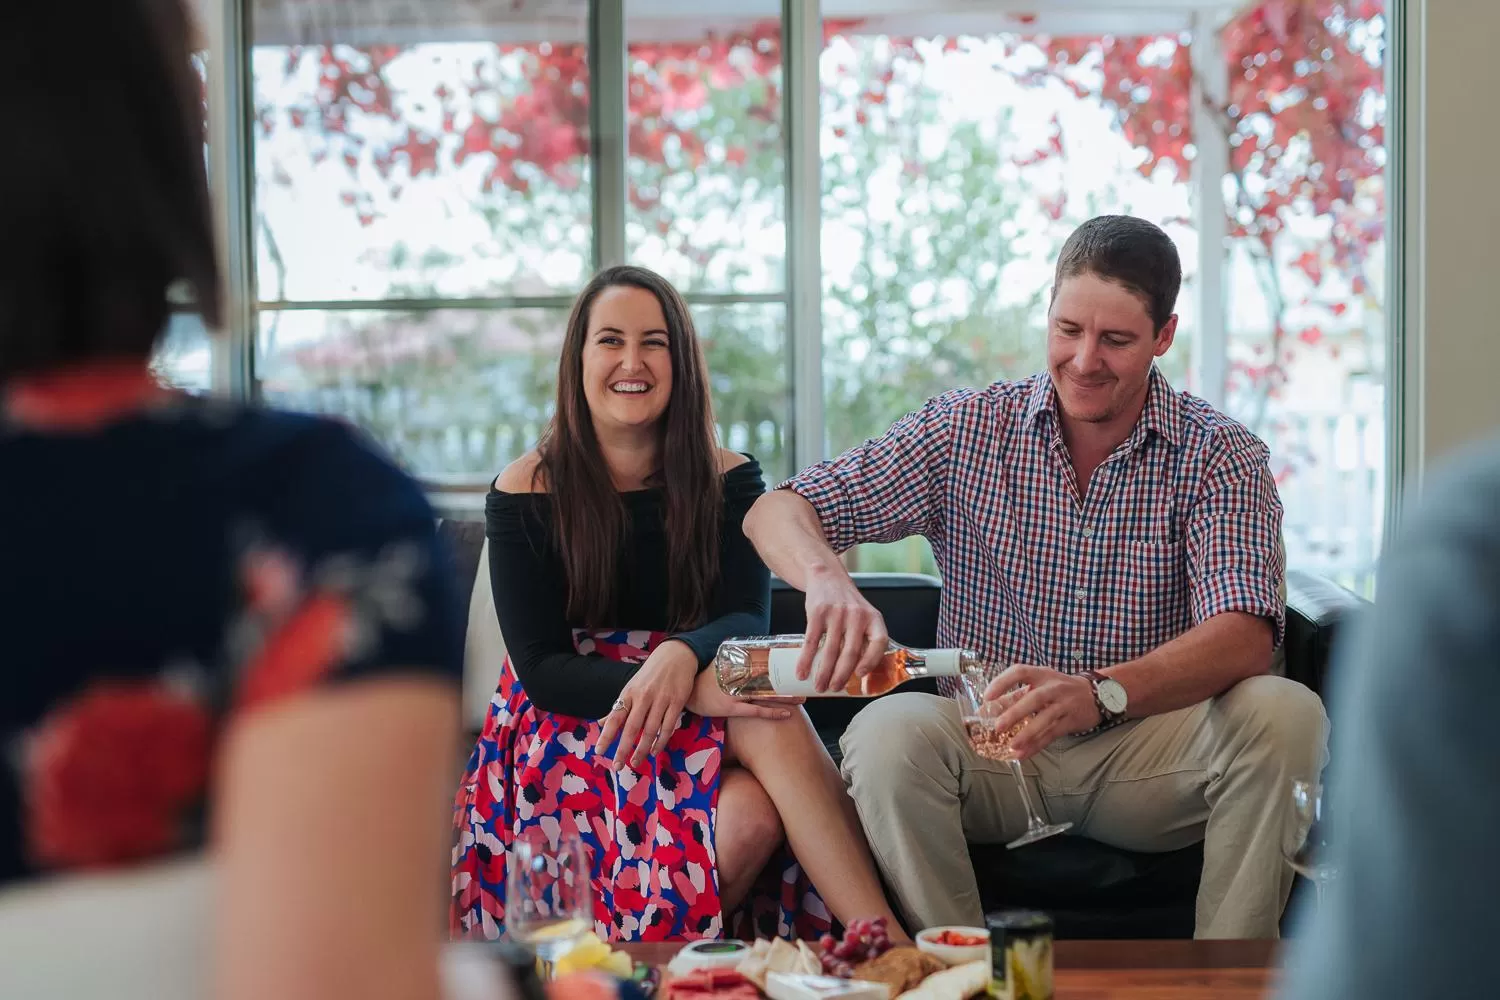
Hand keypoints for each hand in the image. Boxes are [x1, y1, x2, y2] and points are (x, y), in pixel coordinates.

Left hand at [596, 639, 696, 769]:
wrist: (676, 655)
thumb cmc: (650, 674)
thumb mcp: (631, 686)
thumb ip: (619, 706)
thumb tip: (601, 723)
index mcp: (629, 693)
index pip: (615, 717)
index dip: (606, 735)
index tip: (599, 751)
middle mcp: (643, 697)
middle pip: (632, 727)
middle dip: (623, 748)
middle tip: (617, 766)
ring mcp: (661, 699)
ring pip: (650, 730)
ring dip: (642, 749)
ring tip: (636, 762)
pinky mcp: (677, 702)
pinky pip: (668, 726)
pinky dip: (661, 741)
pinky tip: (655, 751)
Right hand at [685, 667, 801, 721]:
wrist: (691, 694)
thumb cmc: (708, 680)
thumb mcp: (722, 664)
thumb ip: (738, 659)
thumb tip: (755, 652)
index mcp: (738, 664)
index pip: (764, 662)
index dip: (781, 663)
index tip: (796, 664)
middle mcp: (738, 677)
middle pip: (769, 678)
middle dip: (788, 681)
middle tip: (805, 682)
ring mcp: (735, 693)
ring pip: (766, 694)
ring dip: (786, 697)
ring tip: (802, 698)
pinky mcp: (732, 708)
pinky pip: (756, 710)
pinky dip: (772, 712)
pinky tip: (787, 713)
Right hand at [799, 568, 888, 694]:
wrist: (828, 577)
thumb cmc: (848, 603)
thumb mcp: (864, 616)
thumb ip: (865, 639)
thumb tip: (859, 675)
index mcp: (873, 618)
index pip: (879, 642)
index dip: (871, 661)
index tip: (861, 675)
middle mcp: (857, 615)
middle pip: (851, 652)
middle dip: (841, 675)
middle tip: (834, 688)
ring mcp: (837, 613)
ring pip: (830, 650)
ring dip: (823, 672)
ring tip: (819, 686)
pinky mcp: (818, 612)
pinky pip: (811, 641)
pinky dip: (806, 659)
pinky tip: (802, 671)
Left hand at [983, 664, 1100, 758]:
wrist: (1095, 694)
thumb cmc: (1058, 689)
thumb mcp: (1040, 684)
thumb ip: (1014, 696)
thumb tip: (985, 711)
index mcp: (1041, 674)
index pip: (1020, 672)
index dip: (1002, 682)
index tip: (987, 696)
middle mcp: (1054, 687)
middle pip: (1034, 699)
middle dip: (1015, 713)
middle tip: (997, 727)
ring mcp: (1064, 704)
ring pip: (1045, 719)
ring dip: (1027, 733)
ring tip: (1012, 746)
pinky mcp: (1071, 721)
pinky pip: (1052, 734)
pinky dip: (1037, 745)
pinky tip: (1023, 754)